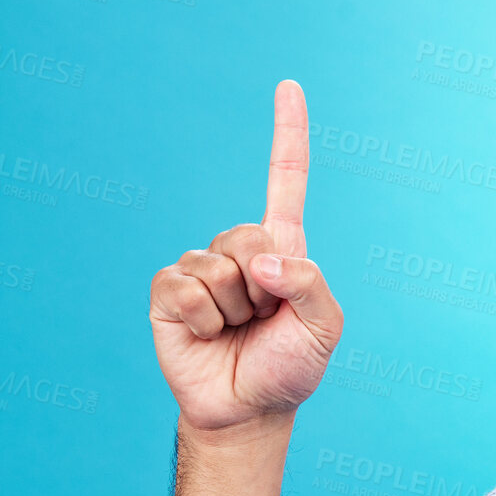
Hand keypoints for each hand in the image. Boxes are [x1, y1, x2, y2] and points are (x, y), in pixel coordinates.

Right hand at [149, 80, 343, 433]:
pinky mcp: (170, 293)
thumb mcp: (325, 327)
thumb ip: (310, 284)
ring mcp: (202, 267)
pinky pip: (186, 286)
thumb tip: (263, 258)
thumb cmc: (292, 366)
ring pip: (219, 266)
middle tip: (265, 318)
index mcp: (285, 249)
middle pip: (250, 234)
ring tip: (238, 331)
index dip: (287, 135)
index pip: (285, 181)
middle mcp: (241, 250)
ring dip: (236, 309)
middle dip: (264, 284)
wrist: (249, 409)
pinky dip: (204, 318)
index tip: (289, 85)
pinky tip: (207, 334)